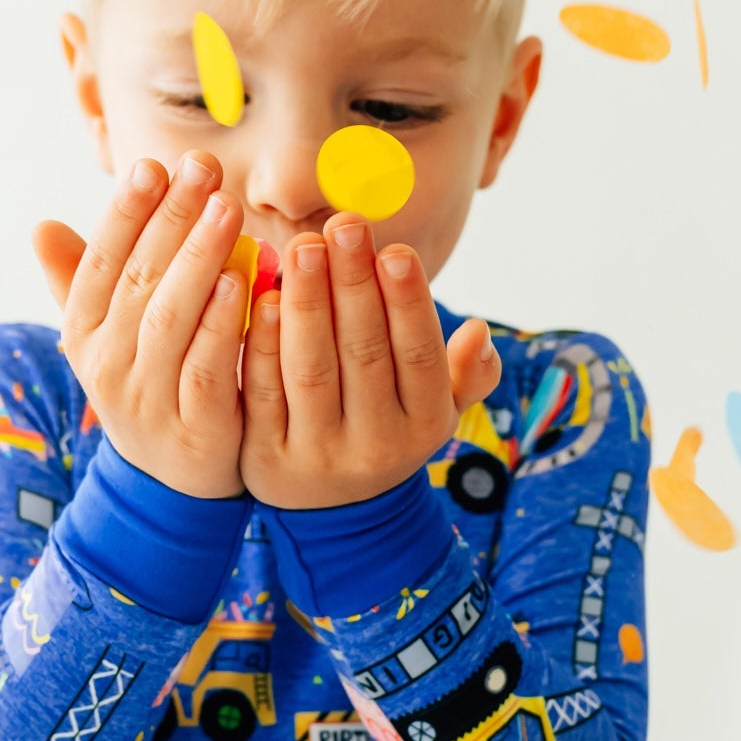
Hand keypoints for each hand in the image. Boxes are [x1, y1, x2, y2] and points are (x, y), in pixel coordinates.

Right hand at [32, 149, 250, 499]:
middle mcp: (107, 365)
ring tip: (226, 209)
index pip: (101, 263)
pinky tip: (241, 281)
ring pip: (169, 319)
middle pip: (138, 280)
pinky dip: (221, 323)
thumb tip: (41, 227)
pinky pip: (206, 367)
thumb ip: (82, 282)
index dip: (124, 213)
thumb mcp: (109, 338)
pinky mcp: (194, 427)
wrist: (172, 484)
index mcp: (85, 334)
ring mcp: (148, 399)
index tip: (151, 164)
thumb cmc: (149, 384)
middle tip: (204, 168)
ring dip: (197, 259)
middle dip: (171, 218)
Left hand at [239, 211, 500, 509]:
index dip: (408, 302)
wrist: (335, 515)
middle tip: (343, 225)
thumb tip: (479, 332)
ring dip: (307, 303)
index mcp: (425, 423)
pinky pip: (263, 391)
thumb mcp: (436, 411)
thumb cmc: (387, 430)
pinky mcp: (264, 457)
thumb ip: (465, 374)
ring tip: (304, 246)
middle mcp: (376, 444)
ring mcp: (318, 454)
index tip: (395, 249)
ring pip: (312, 369)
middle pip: (364, 353)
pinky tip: (264, 297)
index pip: (419, 355)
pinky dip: (261, 343)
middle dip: (353, 285)